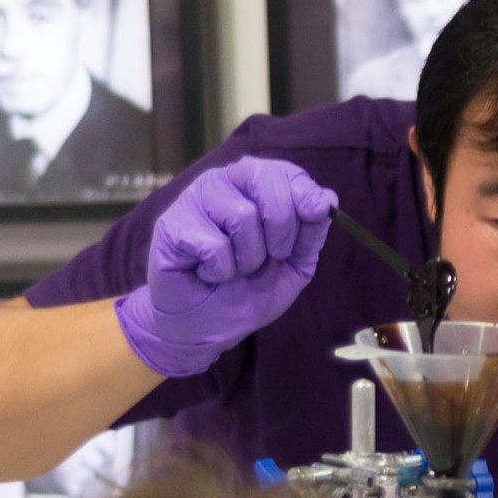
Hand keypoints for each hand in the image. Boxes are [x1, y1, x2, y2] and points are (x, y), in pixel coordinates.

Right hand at [116, 157, 338, 376]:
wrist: (208, 327)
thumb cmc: (248, 291)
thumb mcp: (293, 265)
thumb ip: (311, 232)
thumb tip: (326, 197)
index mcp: (254, 185)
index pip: (286, 171)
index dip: (304, 193)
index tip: (314, 214)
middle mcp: (223, 182)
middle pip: (264, 181)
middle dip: (281, 230)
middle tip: (270, 257)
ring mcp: (194, 199)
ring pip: (241, 216)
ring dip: (248, 258)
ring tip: (234, 269)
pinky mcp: (171, 225)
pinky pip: (214, 245)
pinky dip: (221, 271)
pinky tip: (208, 273)